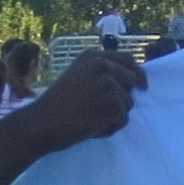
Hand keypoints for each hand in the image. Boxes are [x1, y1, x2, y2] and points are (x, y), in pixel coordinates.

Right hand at [17, 48, 145, 148]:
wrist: (42, 122)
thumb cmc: (55, 104)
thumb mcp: (75, 76)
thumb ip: (98, 73)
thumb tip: (127, 80)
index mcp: (93, 57)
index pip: (127, 59)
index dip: (137, 73)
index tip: (141, 85)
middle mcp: (104, 66)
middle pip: (132, 81)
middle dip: (123, 97)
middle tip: (106, 110)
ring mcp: (110, 85)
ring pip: (128, 103)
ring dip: (114, 115)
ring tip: (91, 119)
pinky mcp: (114, 106)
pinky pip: (123, 120)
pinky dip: (110, 128)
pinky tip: (91, 127)